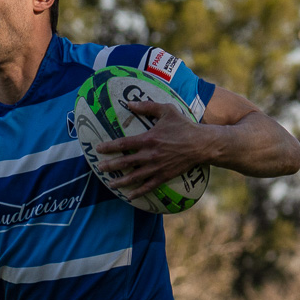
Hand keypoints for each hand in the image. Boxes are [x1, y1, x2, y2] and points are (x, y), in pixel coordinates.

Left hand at [94, 100, 210, 197]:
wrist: (201, 144)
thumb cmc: (184, 125)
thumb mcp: (166, 110)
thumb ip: (147, 107)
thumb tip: (129, 103)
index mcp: (148, 139)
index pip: (123, 144)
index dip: (109, 147)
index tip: (98, 149)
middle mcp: (150, 155)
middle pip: (125, 162)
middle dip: (110, 166)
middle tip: (99, 168)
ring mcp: (157, 167)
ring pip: (134, 177)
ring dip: (120, 181)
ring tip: (110, 184)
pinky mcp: (164, 176)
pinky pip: (149, 186)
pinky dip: (138, 192)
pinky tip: (129, 196)